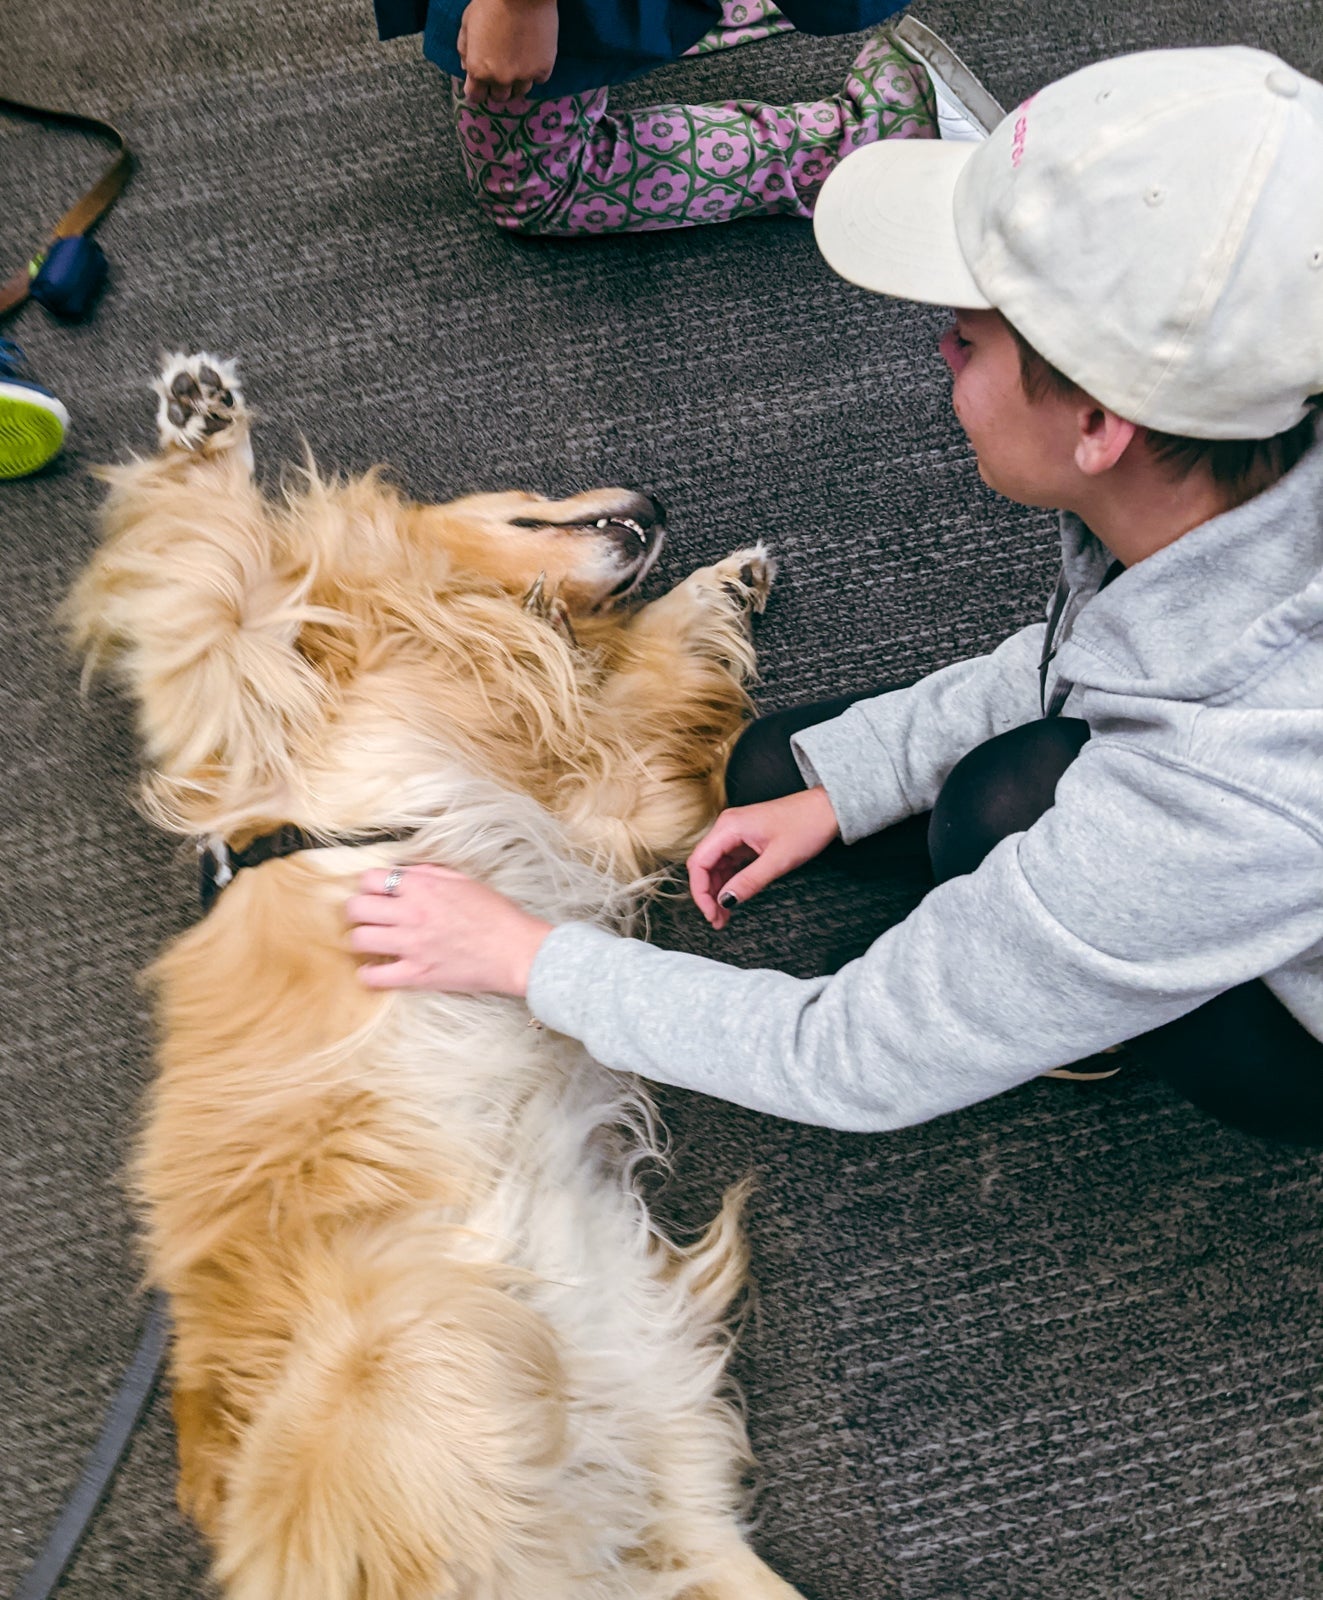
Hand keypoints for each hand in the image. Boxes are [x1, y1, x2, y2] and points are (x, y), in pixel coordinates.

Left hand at [346, 866, 551, 995]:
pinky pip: (375, 977)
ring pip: (359, 939)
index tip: (376, 893)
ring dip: (361, 939)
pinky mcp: (417, 974)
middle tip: (368, 917)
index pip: (370, 879)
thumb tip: (403, 872)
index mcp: (422, 887)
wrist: (516, 950)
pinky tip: (375, 969)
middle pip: (356, 908)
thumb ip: (429, 873)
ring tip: (372, 942)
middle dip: (358, 911)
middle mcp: (411, 913)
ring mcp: (411, 945)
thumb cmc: (495, 914)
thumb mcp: (463, 881)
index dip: (369, 885)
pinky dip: (369, 974)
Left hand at [458, 0, 558, 102]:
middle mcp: (501, 79)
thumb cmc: (491, 3)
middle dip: (497, 87)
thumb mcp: (468, 22)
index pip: (475, 96)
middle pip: (499, 97)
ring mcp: (524, 76)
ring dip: (517, 81)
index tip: (480, 85)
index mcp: (478, 70)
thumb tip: (465, 67)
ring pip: (520, 91)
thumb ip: (465, 49)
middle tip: (501, 71)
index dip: (477, 90)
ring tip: (518, 62)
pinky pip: (538, 79)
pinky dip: (535, 71)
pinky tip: (532, 55)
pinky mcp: (543, 69)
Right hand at [687, 787, 839, 930]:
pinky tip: (733, 897)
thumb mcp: (778, 860)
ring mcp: (737, 833)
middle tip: (717, 919)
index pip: (699, 863)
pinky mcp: (746, 839)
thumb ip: (749, 881)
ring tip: (724, 915)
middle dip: (708, 895)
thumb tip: (726, 900)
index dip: (700, 892)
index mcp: (729, 827)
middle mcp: (728, 827)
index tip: (711, 912)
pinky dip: (729, 882)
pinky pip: (729, 863)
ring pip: (716, 866)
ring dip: (718, 890)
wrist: (828, 809)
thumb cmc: (807, 824)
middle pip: (704, 865)